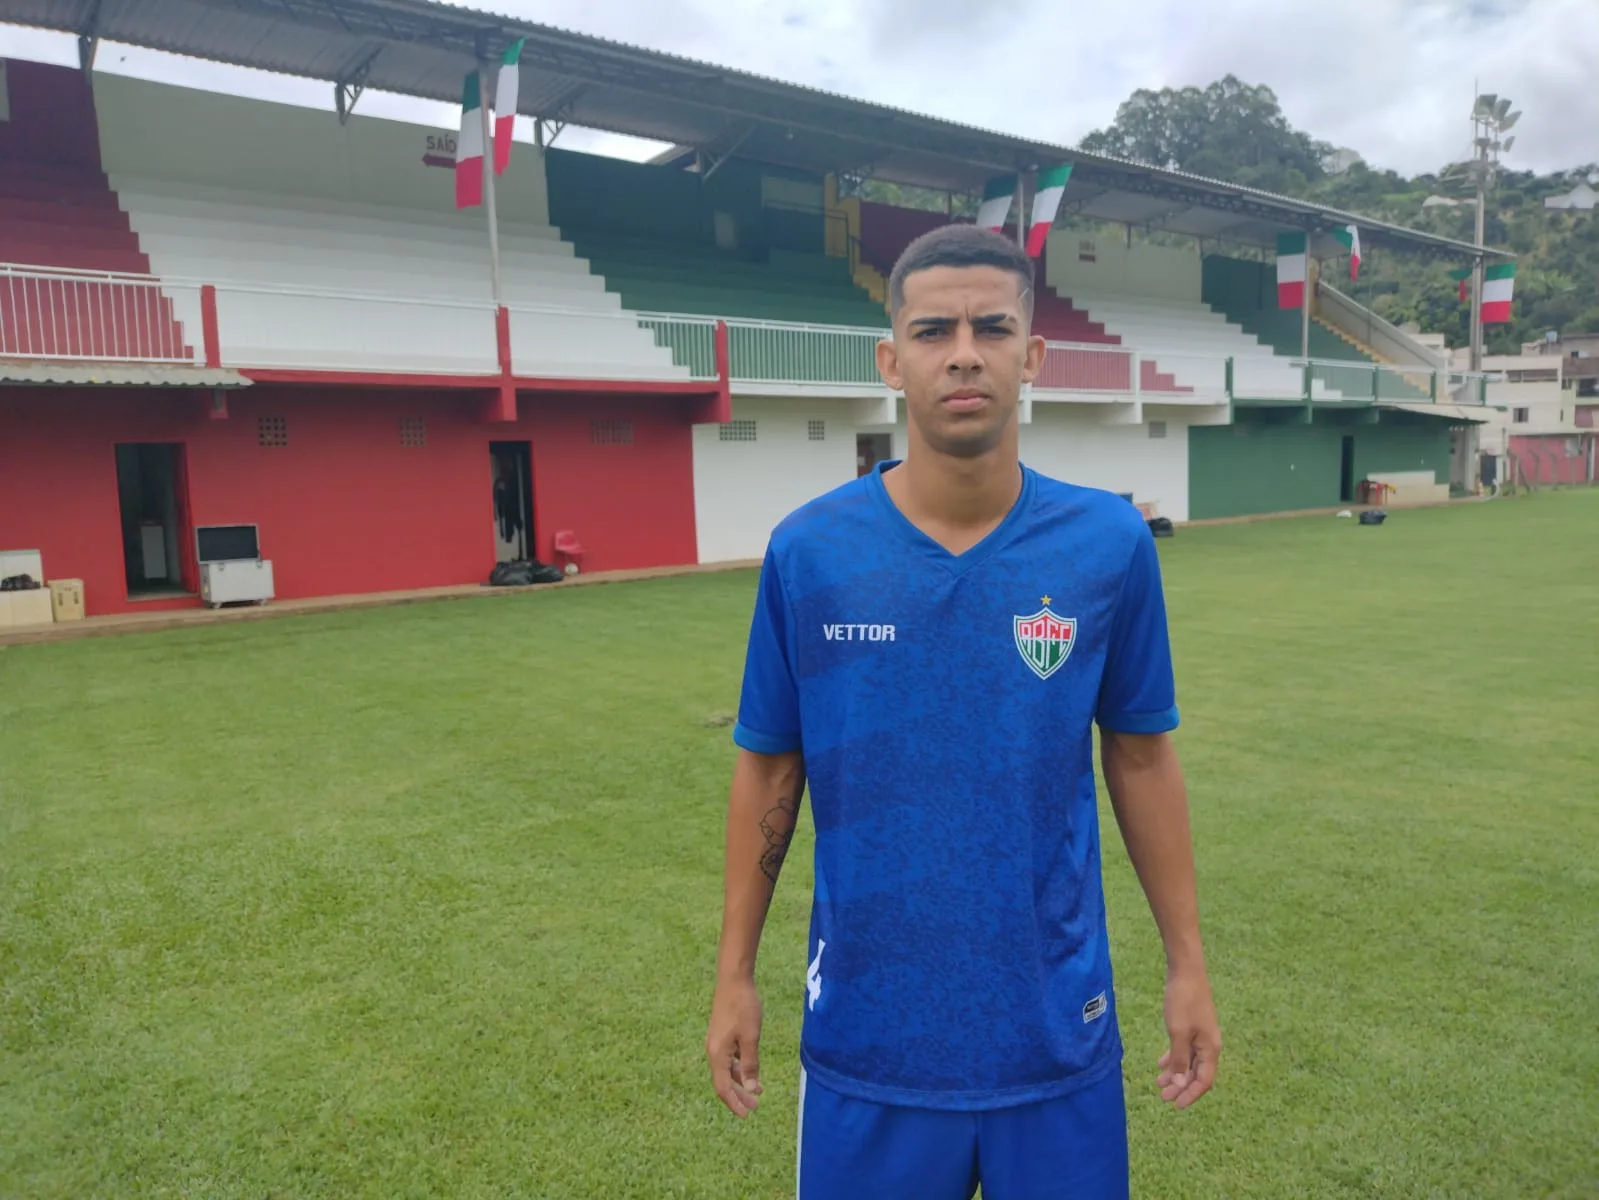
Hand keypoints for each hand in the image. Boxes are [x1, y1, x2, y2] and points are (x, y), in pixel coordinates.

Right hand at [707, 974, 764, 1117]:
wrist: (733, 979)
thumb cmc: (743, 1007)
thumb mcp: (751, 1037)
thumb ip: (750, 1064)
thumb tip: (750, 1088)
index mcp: (718, 1054)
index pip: (723, 1087)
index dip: (734, 1103)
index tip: (747, 1115)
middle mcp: (714, 1051)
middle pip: (723, 1081)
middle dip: (739, 1095)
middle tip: (755, 1106)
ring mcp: (717, 1042)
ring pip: (727, 1070)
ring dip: (740, 1081)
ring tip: (757, 1090)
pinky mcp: (722, 1034)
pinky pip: (729, 1058)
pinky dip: (740, 1068)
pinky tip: (751, 1068)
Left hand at [1157, 965, 1219, 1108]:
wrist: (1186, 970)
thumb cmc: (1183, 1001)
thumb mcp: (1178, 1033)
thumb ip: (1180, 1059)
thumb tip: (1181, 1084)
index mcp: (1210, 1049)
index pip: (1204, 1081)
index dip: (1190, 1095)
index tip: (1175, 1105)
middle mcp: (1209, 1044)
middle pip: (1197, 1073)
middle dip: (1181, 1087)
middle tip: (1163, 1097)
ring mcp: (1201, 1035)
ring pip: (1190, 1062)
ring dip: (1176, 1074)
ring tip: (1159, 1083)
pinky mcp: (1193, 1026)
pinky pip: (1185, 1049)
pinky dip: (1174, 1058)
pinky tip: (1161, 1064)